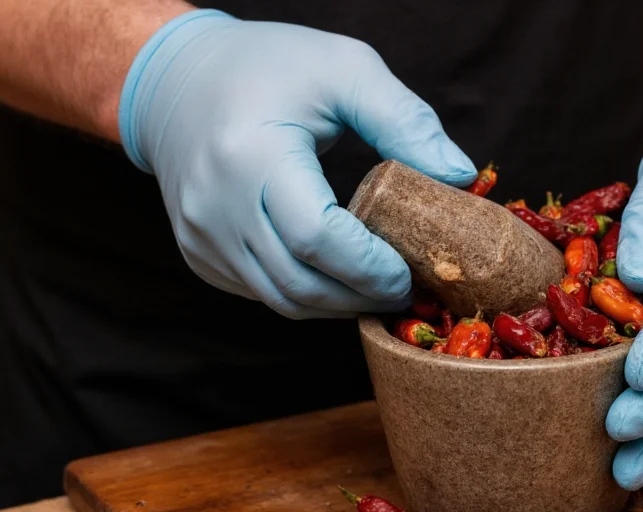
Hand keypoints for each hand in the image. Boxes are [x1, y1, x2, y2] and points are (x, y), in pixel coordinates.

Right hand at [118, 9, 475, 317]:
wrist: (175, 82)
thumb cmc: (267, 67)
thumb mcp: (343, 68)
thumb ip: (405, 121)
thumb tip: (459, 177)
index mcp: (251, 155)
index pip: (317, 237)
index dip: (370, 267)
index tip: (411, 271)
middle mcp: (216, 206)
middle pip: (301, 282)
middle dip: (361, 297)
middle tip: (406, 289)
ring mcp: (202, 236)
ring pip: (281, 299)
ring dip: (337, 306)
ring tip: (377, 290)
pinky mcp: (199, 253)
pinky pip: (260, 293)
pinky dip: (305, 295)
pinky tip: (337, 278)